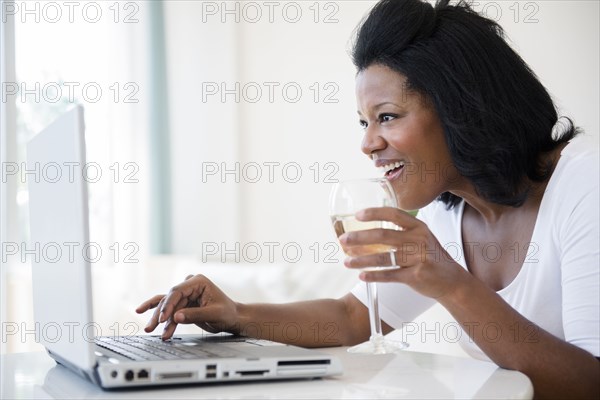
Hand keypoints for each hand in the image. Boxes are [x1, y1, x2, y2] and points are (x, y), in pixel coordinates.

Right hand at [135, 274, 239, 339]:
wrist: (233, 318)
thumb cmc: (228, 313)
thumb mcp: (214, 314)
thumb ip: (195, 315)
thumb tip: (175, 317)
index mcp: (198, 281)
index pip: (177, 291)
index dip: (168, 305)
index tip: (162, 318)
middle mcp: (190, 285)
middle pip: (169, 299)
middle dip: (160, 314)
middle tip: (151, 327)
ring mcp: (186, 294)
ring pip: (167, 305)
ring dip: (160, 319)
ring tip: (150, 330)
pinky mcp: (183, 303)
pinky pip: (168, 308)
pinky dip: (161, 316)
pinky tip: (146, 315)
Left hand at [339, 207, 466, 298]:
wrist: (452, 281)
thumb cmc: (431, 258)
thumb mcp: (421, 238)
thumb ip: (401, 232)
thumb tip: (368, 233)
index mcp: (419, 227)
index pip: (394, 214)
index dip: (374, 213)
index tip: (357, 215)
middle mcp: (419, 240)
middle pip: (383, 235)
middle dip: (359, 238)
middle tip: (343, 240)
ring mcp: (418, 258)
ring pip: (384, 258)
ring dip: (361, 260)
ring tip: (347, 261)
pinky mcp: (416, 276)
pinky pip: (390, 275)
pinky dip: (374, 276)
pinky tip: (362, 276)